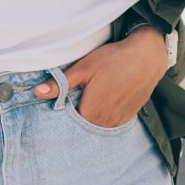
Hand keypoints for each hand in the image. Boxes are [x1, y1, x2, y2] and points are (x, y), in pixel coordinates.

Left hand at [34, 25, 167, 128]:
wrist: (147, 57)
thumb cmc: (113, 60)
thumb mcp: (83, 68)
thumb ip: (60, 84)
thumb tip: (36, 92)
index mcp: (91, 113)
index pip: (69, 125)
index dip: (63, 115)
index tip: (60, 105)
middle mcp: (105, 123)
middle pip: (83, 127)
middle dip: (76, 117)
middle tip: (76, 99)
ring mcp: (119, 121)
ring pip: (97, 125)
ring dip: (91, 117)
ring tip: (91, 99)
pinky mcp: (128, 117)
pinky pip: (111, 122)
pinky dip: (105, 115)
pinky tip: (105, 101)